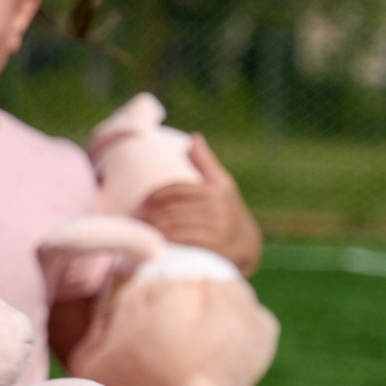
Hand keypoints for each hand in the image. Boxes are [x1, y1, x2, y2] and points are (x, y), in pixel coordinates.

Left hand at [139, 132, 261, 273]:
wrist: (248, 244)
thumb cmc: (228, 210)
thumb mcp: (221, 184)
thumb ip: (205, 162)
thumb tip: (194, 137)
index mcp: (215, 190)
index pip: (177, 189)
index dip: (155, 195)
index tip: (142, 202)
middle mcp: (218, 208)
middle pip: (173, 209)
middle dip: (151, 215)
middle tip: (137, 220)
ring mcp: (218, 229)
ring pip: (175, 225)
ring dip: (155, 229)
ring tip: (143, 231)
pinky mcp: (216, 248)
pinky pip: (184, 242)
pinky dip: (167, 241)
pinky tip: (157, 243)